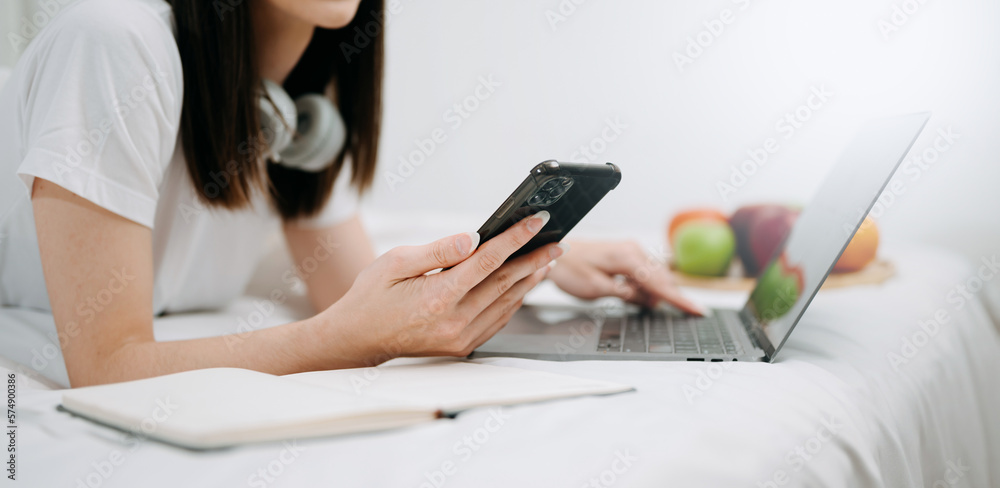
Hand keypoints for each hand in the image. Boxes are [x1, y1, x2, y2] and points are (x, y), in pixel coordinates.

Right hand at [324, 212, 562, 363]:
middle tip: (557, 242)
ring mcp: (460, 337)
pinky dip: (514, 301)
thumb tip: (472, 238)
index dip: (516, 238)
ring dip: (530, 280)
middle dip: (535, 259)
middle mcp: (453, 321)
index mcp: (437, 297)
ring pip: (507, 304)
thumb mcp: (395, 262)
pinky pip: (497, 321)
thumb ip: (438, 251)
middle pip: (506, 283)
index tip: (536, 222)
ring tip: (547, 260)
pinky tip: (522, 286)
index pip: (488, 261)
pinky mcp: (462, 346)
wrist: (356, 339)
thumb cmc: (371, 297)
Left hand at [547, 240, 705, 314]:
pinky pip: (646, 271)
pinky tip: (638, 294)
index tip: (698, 311)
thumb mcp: (597, 289)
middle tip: (675, 313)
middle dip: (669, 297)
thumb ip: (626, 294)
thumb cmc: (571, 270)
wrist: (556, 253)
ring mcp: (631, 250)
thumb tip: (650, 301)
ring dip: (656, 292)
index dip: (680, 300)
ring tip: (641, 303)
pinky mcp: (627, 253)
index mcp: (628, 258)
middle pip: (663, 279)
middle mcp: (633, 250)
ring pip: (656, 275)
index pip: (661, 284)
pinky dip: (647, 285)